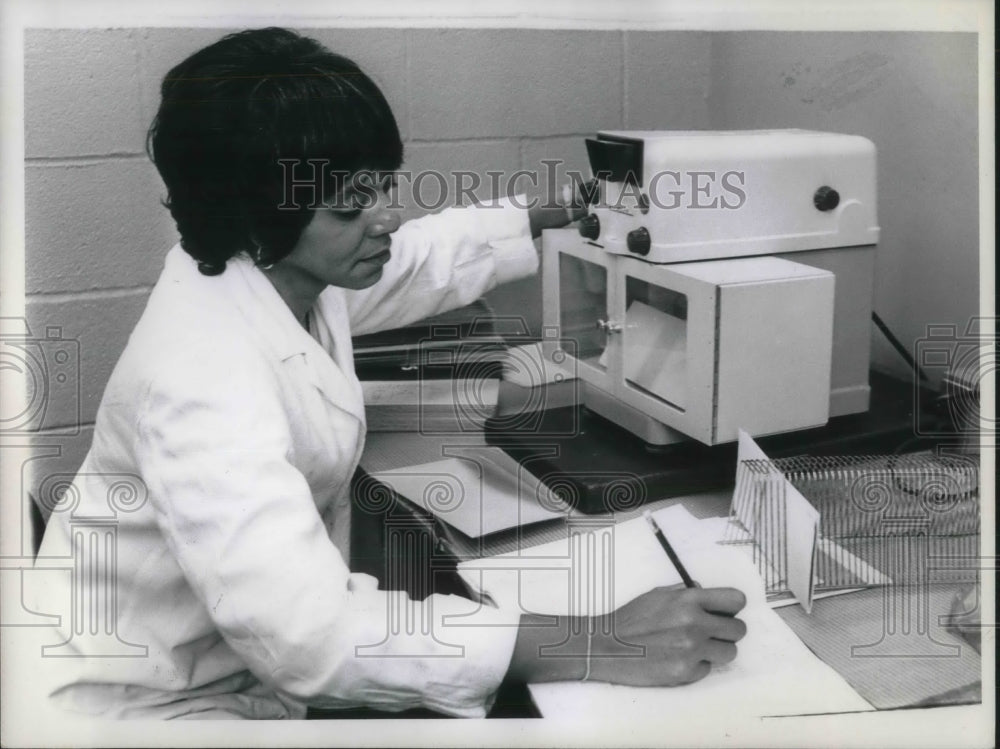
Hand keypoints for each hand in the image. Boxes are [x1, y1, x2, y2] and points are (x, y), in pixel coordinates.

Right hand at [590, 586, 747, 686]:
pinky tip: (677, 658)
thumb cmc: (630, 620)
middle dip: (727, 631)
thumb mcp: (657, 594)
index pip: (736, 600)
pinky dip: (696, 665)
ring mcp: (691, 650)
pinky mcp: (685, 672)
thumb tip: (707, 594)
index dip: (733, 607)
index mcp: (688, 600)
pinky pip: (707, 669)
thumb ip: (685, 593)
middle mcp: (694, 624)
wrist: (606, 646)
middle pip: (738, 630)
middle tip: (712, 633)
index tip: (726, 612)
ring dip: (716, 650)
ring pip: (730, 652)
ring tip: (696, 647)